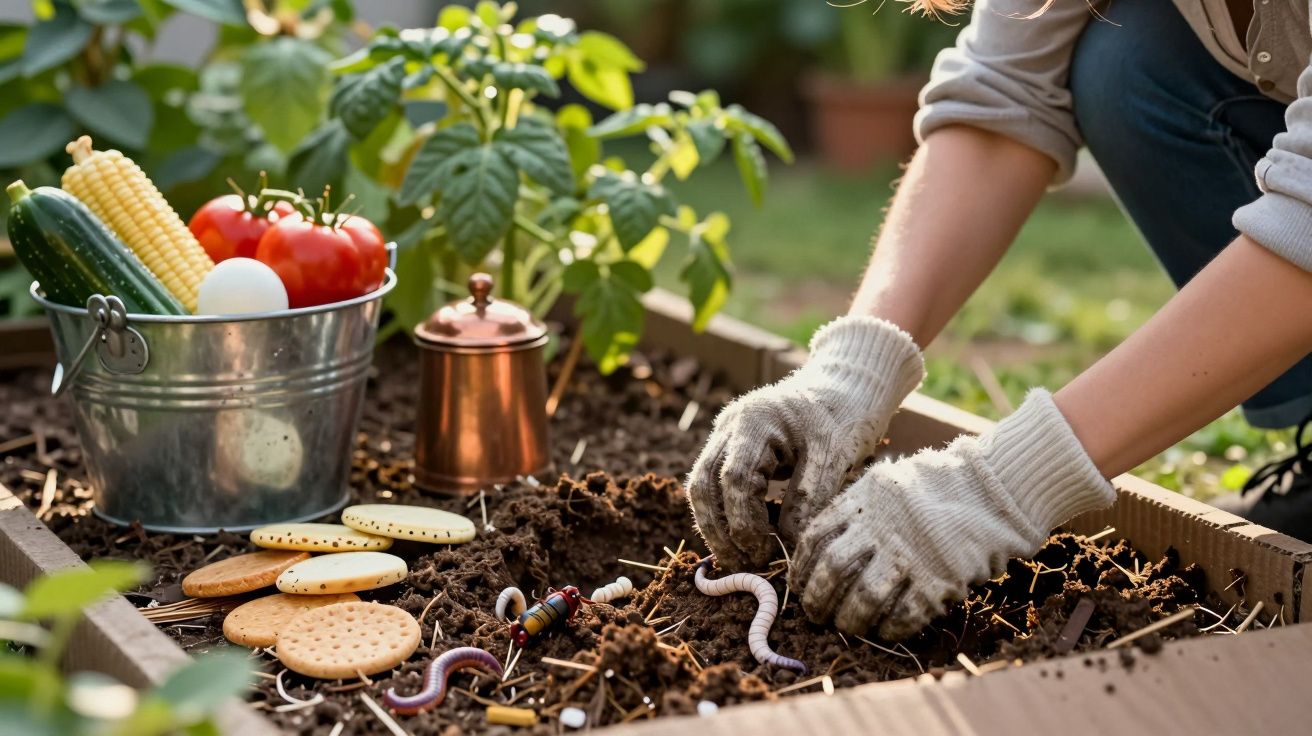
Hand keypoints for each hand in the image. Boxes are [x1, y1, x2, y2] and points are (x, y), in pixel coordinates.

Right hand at [687, 316, 924, 569]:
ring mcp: (725, 434)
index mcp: (754, 420)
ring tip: (743, 559)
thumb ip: (809, 501)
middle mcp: (730, 425)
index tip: (766, 552)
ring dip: (716, 527)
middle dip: (720, 531)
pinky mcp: (730, 447)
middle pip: (703, 485)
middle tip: (746, 566)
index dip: (744, 522)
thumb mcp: (835, 458)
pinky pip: (714, 485)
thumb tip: (785, 548)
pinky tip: (749, 537)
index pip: (734, 478)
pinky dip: (725, 514)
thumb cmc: (844, 419)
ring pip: (701, 487)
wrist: (844, 389)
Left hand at [790, 389, 1114, 638]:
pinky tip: (884, 630)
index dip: (801, 567)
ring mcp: (910, 554)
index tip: (798, 585)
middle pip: (834, 570)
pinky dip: (890, 627)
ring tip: (845, 626)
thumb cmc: (935, 486)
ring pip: (864, 597)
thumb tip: (823, 548)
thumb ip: (855, 509)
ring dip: (850, 619)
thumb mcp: (885, 482)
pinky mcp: (938, 579)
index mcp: (863, 500)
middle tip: (814, 615)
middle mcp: (881, 527)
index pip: (816, 538)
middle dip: (818, 598)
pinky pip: (905, 613)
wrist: (992, 488)